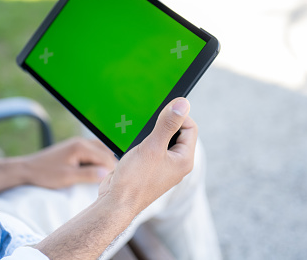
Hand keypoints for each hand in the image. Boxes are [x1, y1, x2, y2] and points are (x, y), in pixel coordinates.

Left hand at [21, 137, 116, 188]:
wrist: (28, 169)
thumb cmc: (46, 174)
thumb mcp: (68, 177)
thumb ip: (88, 175)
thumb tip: (107, 174)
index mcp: (81, 147)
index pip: (105, 157)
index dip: (112, 170)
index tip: (117, 182)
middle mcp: (81, 142)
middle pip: (105, 151)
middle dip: (111, 164)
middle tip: (116, 180)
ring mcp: (78, 143)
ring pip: (100, 150)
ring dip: (105, 162)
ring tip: (108, 176)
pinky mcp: (75, 148)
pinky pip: (93, 151)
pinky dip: (98, 160)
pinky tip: (98, 170)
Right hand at [98, 97, 197, 214]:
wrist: (116, 203)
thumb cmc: (135, 180)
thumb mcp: (152, 146)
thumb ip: (168, 124)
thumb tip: (183, 104)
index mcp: (184, 159)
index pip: (190, 127)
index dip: (178, 115)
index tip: (163, 111)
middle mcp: (176, 163)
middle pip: (177, 132)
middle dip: (164, 123)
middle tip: (150, 122)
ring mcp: (163, 166)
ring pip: (162, 139)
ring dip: (151, 132)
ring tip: (140, 136)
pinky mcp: (149, 167)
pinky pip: (151, 148)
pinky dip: (143, 142)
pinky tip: (133, 144)